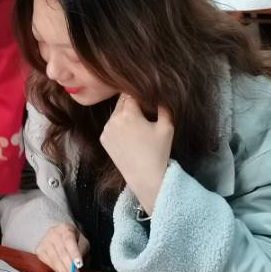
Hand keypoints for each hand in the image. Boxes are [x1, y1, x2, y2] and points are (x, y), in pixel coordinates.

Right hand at [36, 223, 89, 271]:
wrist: (58, 234)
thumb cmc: (72, 240)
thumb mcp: (81, 241)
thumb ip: (82, 250)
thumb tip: (78, 264)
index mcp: (65, 229)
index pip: (69, 241)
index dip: (74, 253)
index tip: (79, 265)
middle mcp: (52, 234)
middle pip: (61, 253)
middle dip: (70, 268)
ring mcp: (44, 242)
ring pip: (54, 260)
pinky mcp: (40, 251)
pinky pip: (49, 264)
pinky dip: (57, 271)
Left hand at [100, 95, 173, 213]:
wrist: (145, 177)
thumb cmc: (158, 151)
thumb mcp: (167, 126)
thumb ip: (163, 106)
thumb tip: (159, 95)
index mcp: (128, 113)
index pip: (131, 94)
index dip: (140, 95)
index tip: (147, 101)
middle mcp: (113, 119)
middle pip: (121, 101)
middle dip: (131, 103)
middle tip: (143, 112)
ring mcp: (106, 130)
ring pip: (115, 113)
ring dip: (124, 114)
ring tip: (137, 125)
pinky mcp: (103, 140)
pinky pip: (111, 125)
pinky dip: (118, 125)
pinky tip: (129, 135)